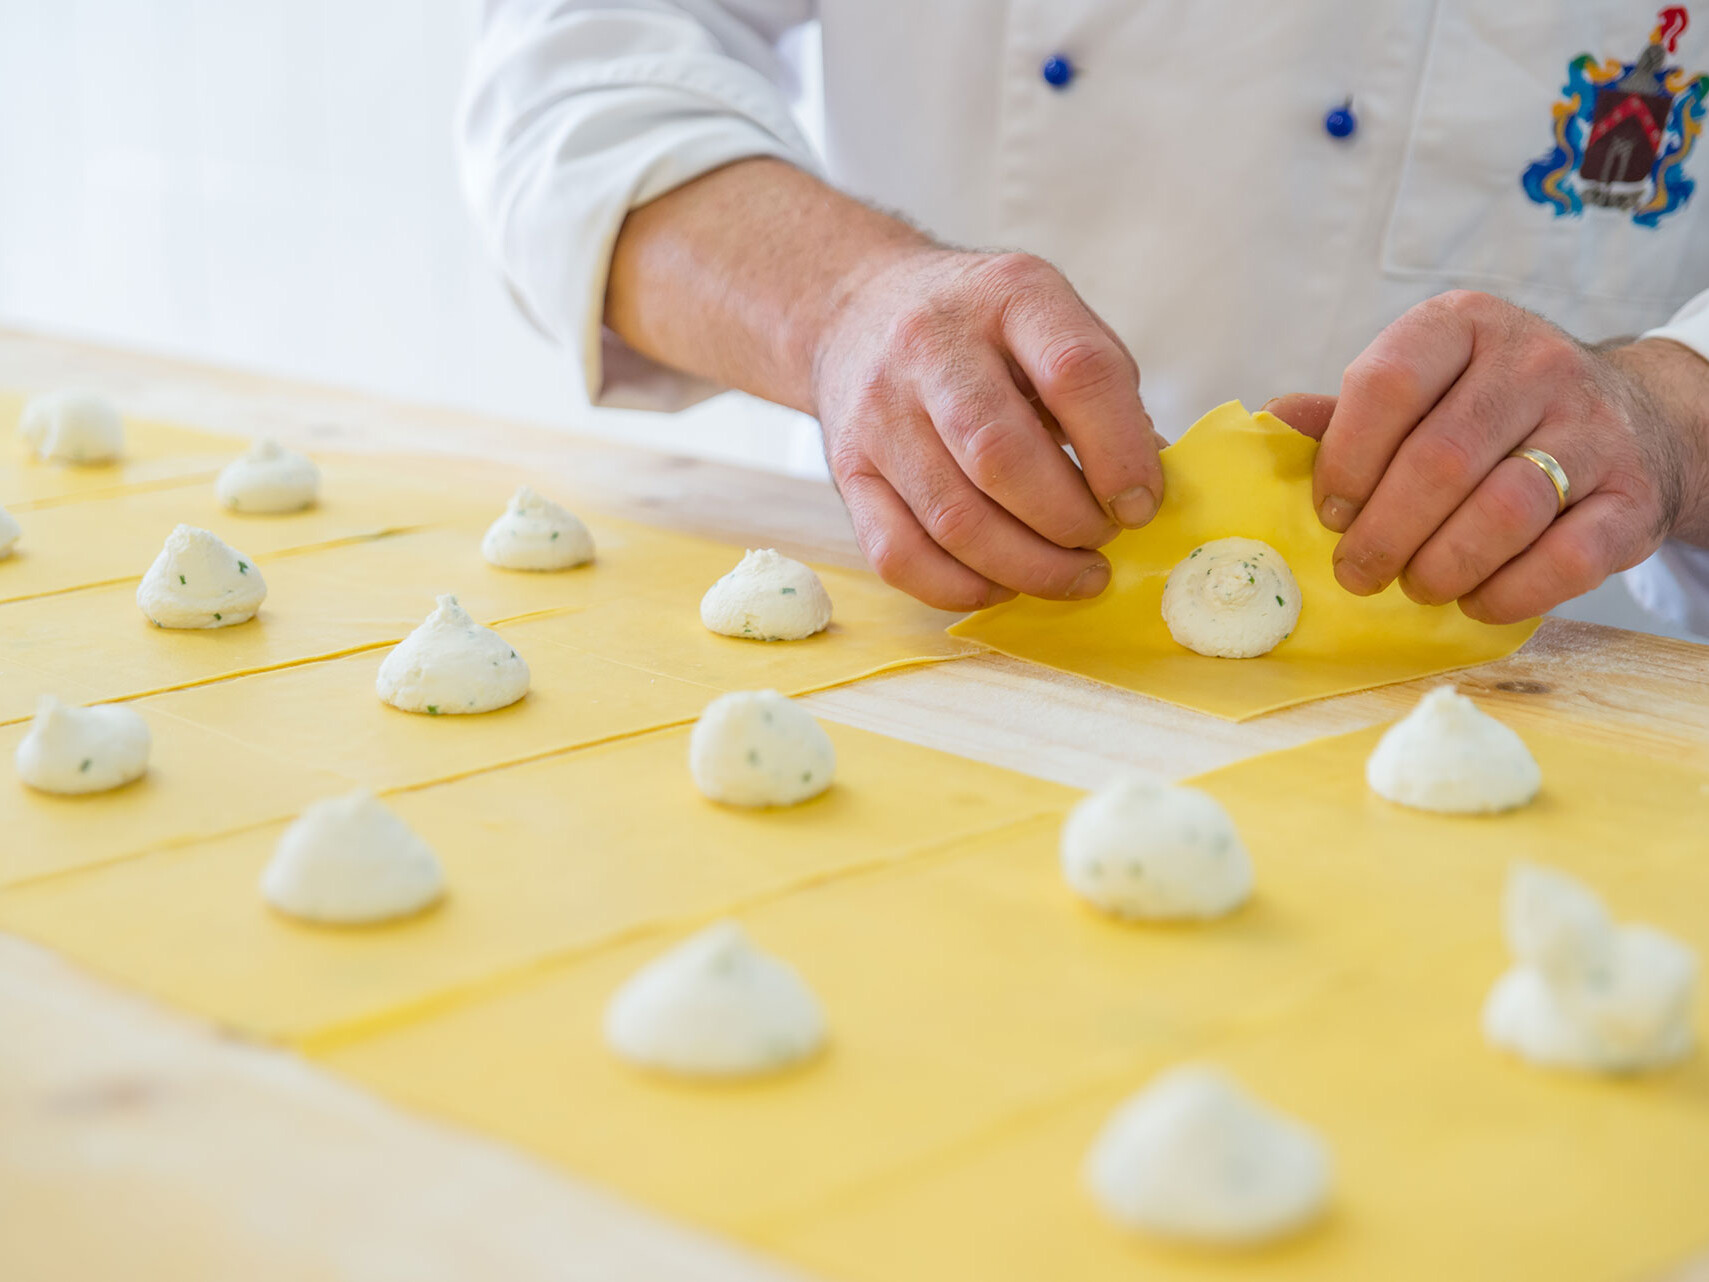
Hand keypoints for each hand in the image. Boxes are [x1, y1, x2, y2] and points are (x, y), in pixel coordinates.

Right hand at [812, 247, 1163, 610]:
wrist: (859, 309)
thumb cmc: (983, 329)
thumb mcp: (1052, 323)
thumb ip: (1104, 394)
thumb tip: (1141, 491)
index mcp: (1009, 295)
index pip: (1075, 373)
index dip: (1119, 454)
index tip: (1140, 505)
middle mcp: (931, 346)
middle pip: (1003, 456)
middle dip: (1068, 521)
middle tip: (1101, 542)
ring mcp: (880, 411)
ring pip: (954, 519)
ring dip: (1026, 567)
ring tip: (1070, 575)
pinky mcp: (848, 469)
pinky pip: (899, 554)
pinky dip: (959, 588)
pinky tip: (1001, 585)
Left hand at [1267, 290, 1708, 623]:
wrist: (1631, 416)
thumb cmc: (1491, 411)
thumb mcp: (1423, 386)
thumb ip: (1351, 410)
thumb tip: (1274, 421)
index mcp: (1463, 324)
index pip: (1386, 384)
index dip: (1345, 460)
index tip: (1330, 512)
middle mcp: (1536, 363)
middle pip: (1440, 460)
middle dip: (1383, 533)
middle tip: (1358, 572)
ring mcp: (1596, 426)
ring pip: (1504, 511)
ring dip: (1442, 567)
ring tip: (1417, 585)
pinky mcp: (1635, 496)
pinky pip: (1567, 559)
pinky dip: (1509, 593)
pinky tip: (1476, 600)